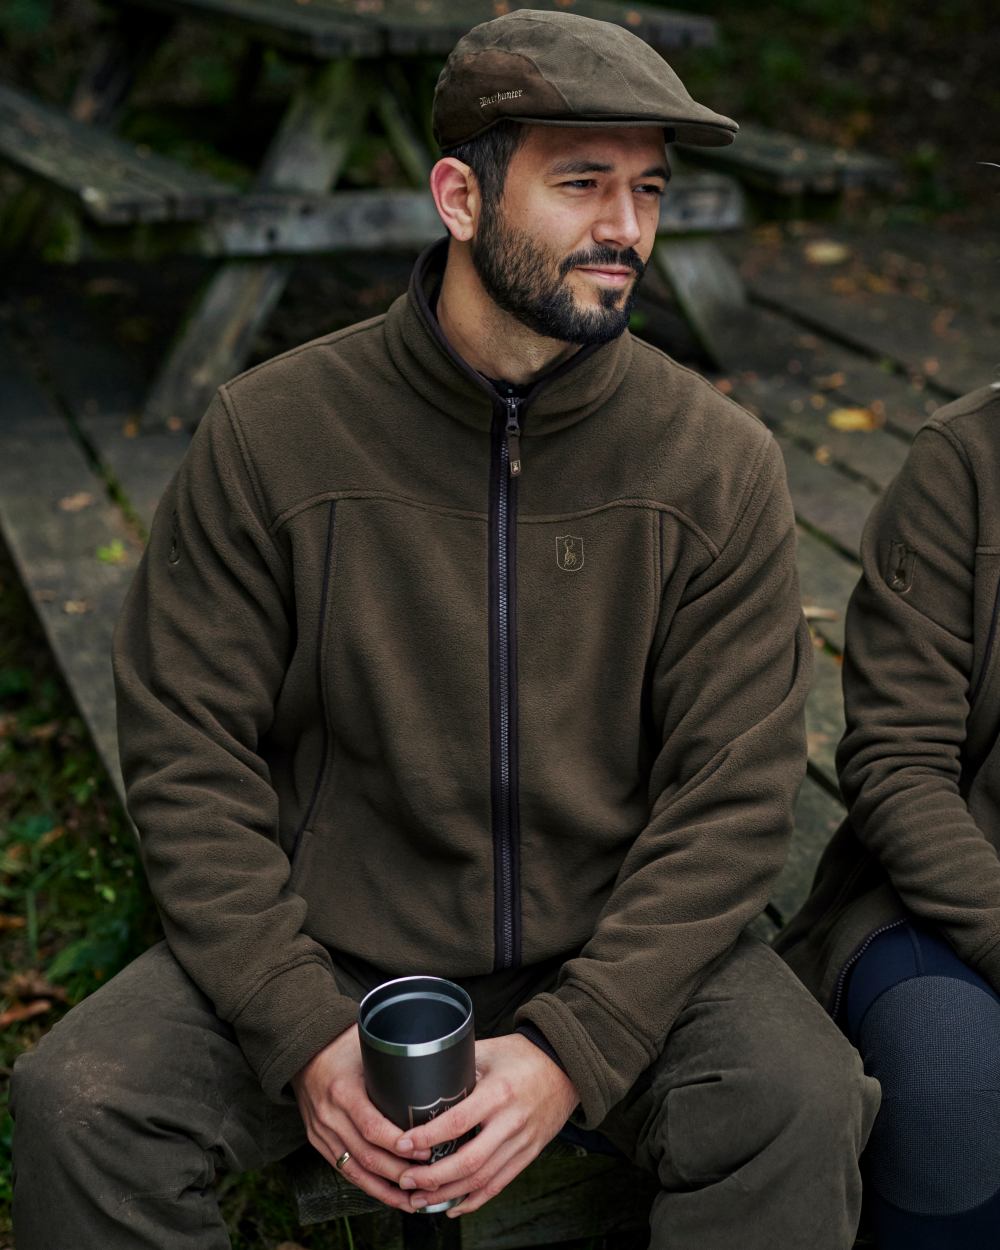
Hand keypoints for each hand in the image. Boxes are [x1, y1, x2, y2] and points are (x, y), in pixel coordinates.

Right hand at [291, 1024, 431, 1210]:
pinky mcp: (319, 1143)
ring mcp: (321, 1132)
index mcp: (342, 1090)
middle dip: (400, 1172)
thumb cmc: (341, 1045)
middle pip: (367, 1155)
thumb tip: (436, 1066)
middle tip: (430, 1177)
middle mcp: (329, 1116)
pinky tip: (390, 1195)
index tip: (425, 1150)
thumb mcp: (366, 1049)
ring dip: (386, 1189)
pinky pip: (345, 1170)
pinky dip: (369, 1186)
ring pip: (356, 1170)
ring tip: (415, 1198)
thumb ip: (393, 1063)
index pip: (372, 1127)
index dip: (399, 1144)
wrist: (302, 1053)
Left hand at [394, 1033, 578, 1216]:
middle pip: (468, 1162)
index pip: (457, 1123)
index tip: (402, 1144)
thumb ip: (459, 1065)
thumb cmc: (523, 1056)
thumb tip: (424, 1074)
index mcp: (498, 1094)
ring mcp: (522, 1143)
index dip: (426, 1138)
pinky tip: (453, 1206)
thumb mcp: (489, 1051)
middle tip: (406, 1179)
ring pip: (481, 1180)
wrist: (565, 1068)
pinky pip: (499, 1184)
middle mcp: (511, 1123)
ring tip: (420, 1199)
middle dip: (432, 1177)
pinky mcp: (528, 1154)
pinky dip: (474, 1200)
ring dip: (448, 1194)